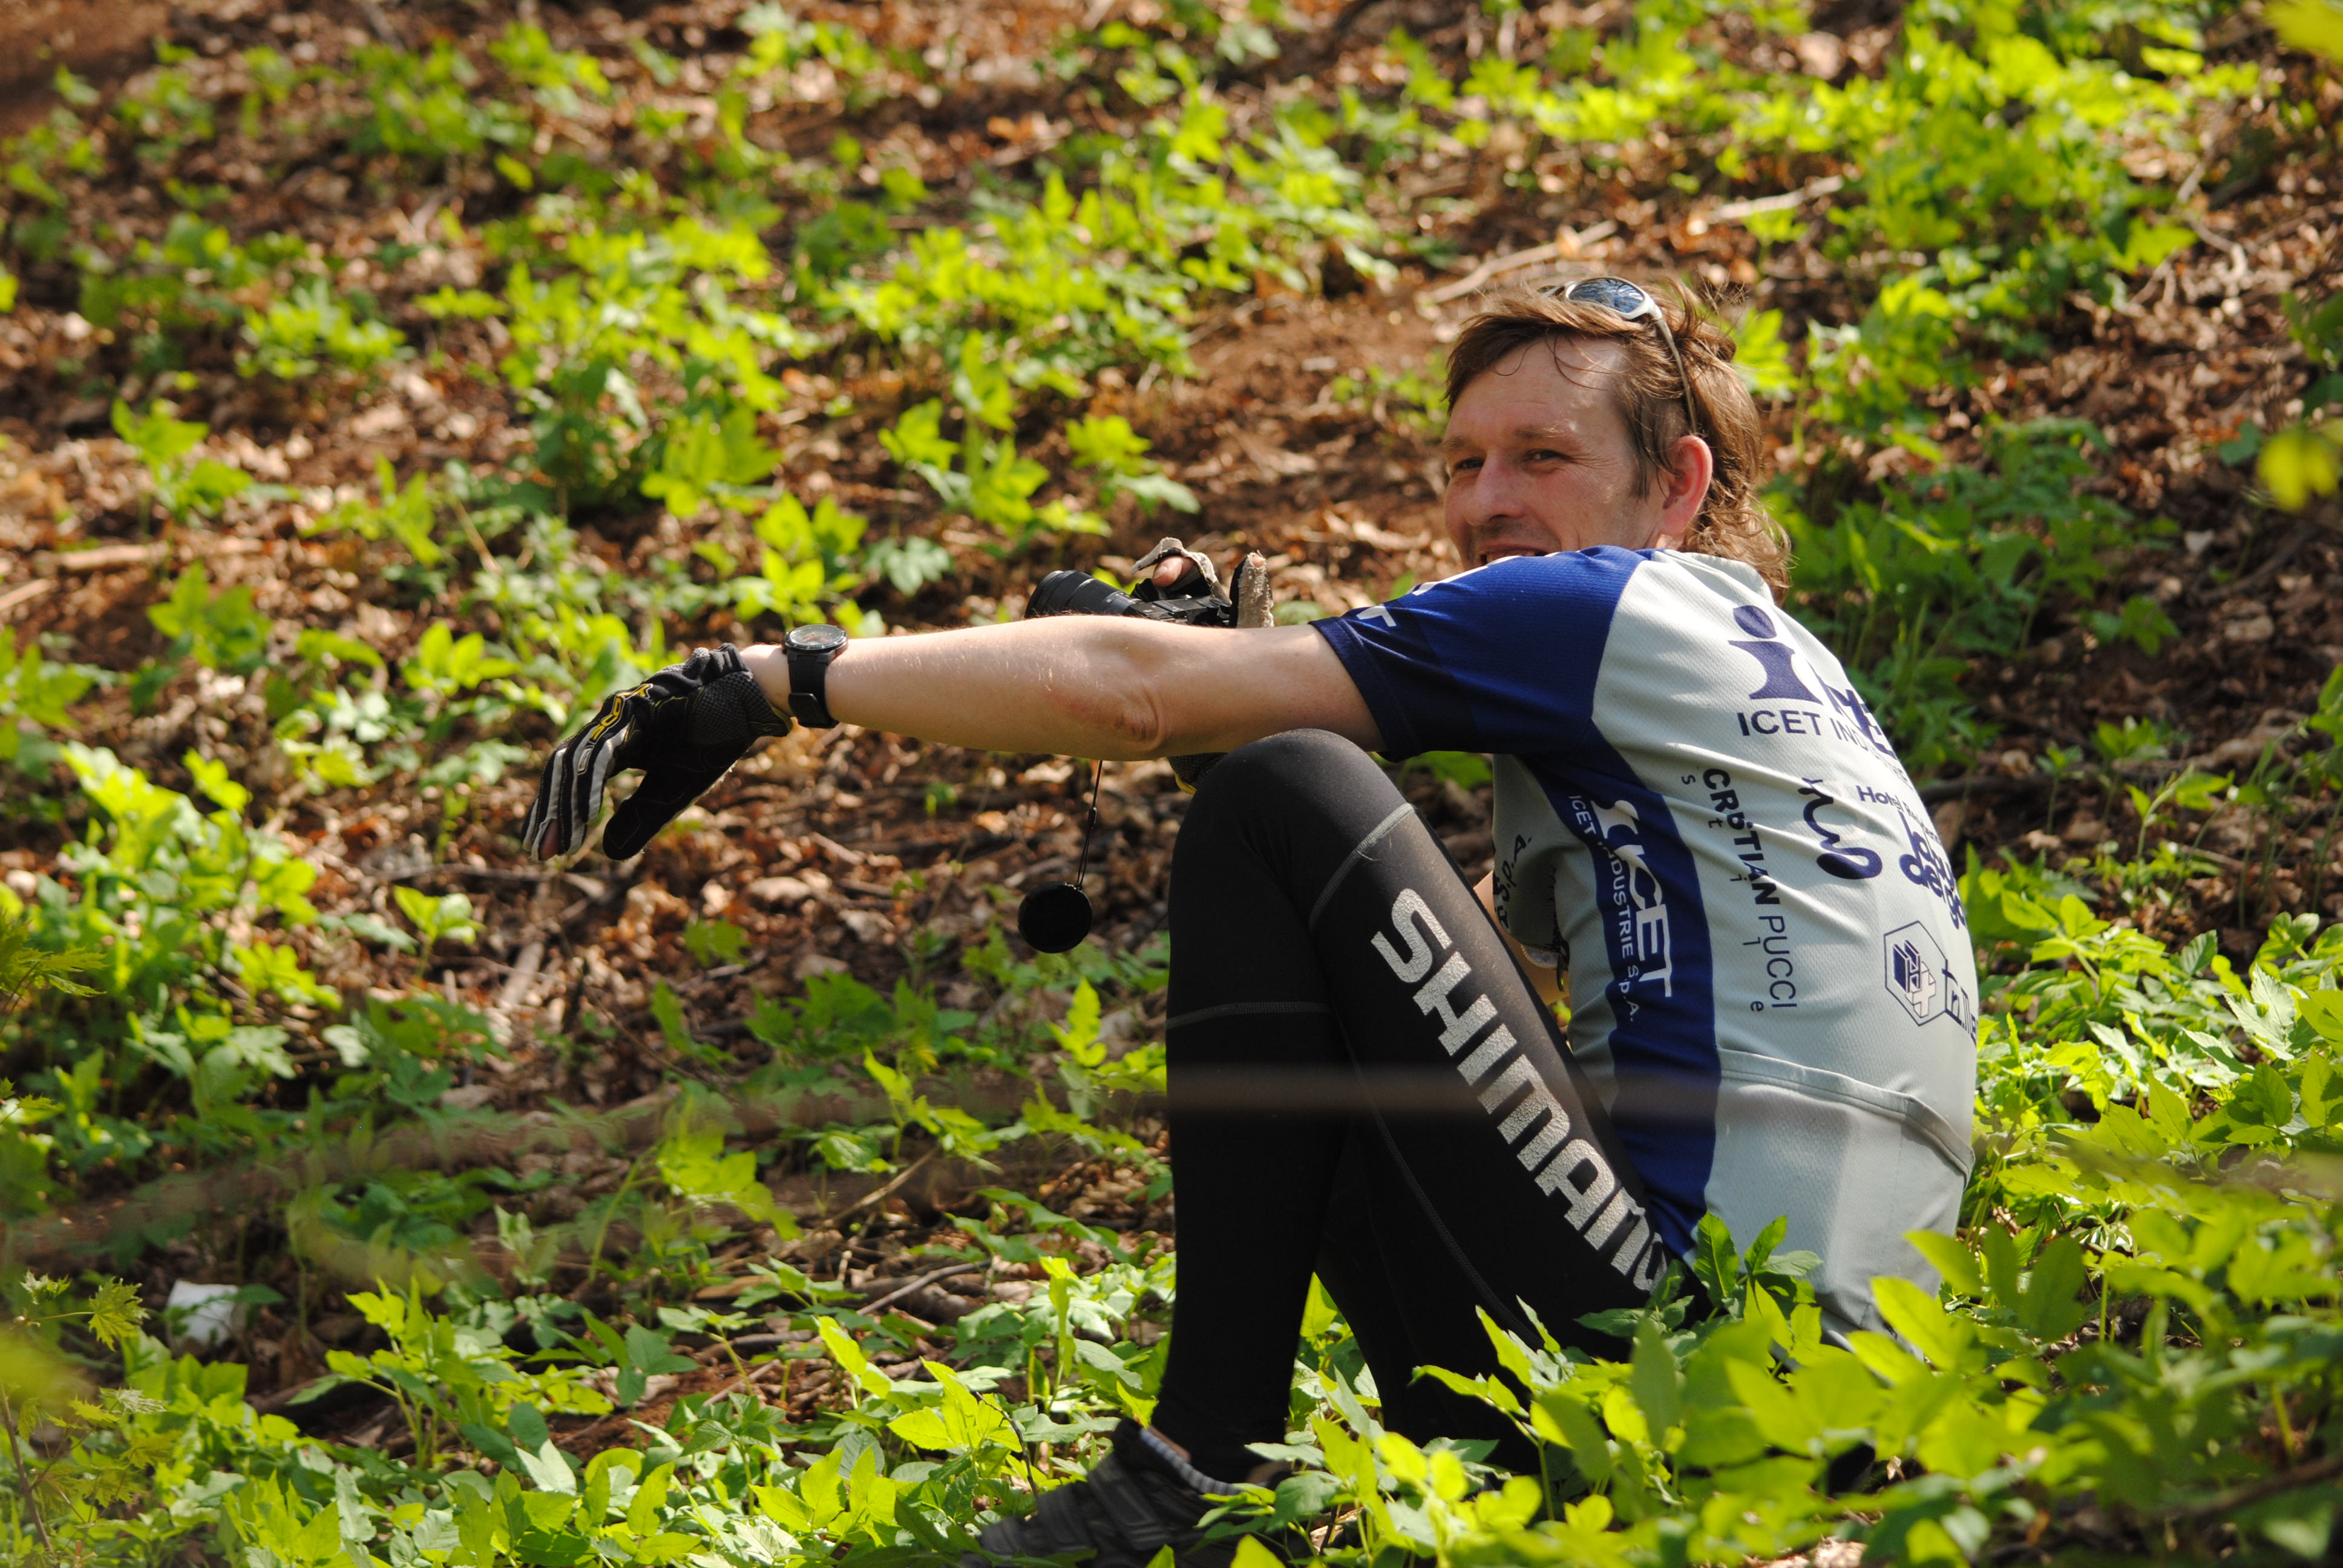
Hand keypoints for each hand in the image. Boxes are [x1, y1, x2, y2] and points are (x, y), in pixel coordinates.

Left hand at [521, 644, 792, 859]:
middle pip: (561, 772)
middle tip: (541, 855)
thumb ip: (640, 818)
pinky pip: (604, 753)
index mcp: (614, 745)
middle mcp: (607, 726)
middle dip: (550, 815)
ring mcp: (618, 714)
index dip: (556, 814)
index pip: (570, 781)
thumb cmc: (712, 741)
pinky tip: (590, 815)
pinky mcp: (634, 710)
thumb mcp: (673, 791)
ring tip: (561, 843)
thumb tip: (607, 853)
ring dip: (566, 805)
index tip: (547, 852)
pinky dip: (592, 785)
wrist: (747, 702)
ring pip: (575, 763)